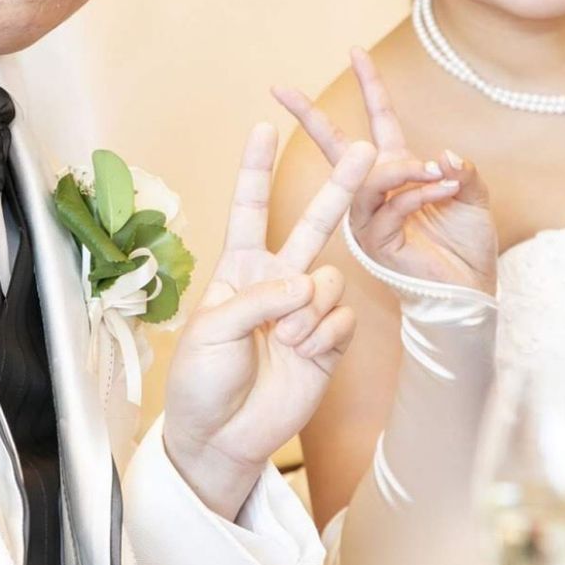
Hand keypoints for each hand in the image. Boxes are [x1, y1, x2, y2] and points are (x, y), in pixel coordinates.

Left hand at [162, 122, 375, 520]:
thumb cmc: (201, 381)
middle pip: (311, 224)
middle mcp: (277, 280)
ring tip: (288, 340)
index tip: (263, 126)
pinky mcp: (329, 340)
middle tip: (363, 150)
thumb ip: (258, 298)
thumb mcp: (212, 330)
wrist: (222, 437)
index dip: (254, 168)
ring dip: (311, 310)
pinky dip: (324, 335)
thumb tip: (306, 284)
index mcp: (239, 269)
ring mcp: (305, 309)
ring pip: (330, 280)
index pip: (249, 208)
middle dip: (337, 188)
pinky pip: (342, 318)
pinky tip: (306, 353)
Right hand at [275, 47, 496, 292]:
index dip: (369, 84)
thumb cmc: (467, 245)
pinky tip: (440, 190)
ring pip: (369, 178)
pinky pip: (387, 206)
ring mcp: (371, 215)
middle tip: (281, 89)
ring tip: (436, 173)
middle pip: (336, 144)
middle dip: (308, 115)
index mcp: (398, 169)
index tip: (355, 50)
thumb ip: (463, 172)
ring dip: (403, 170)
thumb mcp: (474, 197)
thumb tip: (446, 154)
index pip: (379, 116)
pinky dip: (414, 194)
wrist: (469, 292)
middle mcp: (377, 188)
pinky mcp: (375, 240)